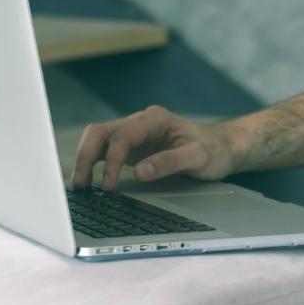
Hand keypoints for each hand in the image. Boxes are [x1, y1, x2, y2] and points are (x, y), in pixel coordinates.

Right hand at [71, 104, 234, 191]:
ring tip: (80, 185)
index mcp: (154, 119)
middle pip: (100, 132)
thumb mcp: (198, 157)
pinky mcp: (131, 146)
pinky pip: (105, 150)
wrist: (223, 146)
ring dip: (85, 158)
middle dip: (86, 156)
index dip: (112, 161)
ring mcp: (133, 133)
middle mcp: (140, 122)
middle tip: (81, 184)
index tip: (109, 185)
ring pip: (98, 139)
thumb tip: (140, 172)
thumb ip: (169, 163)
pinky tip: (89, 180)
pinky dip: (93, 162)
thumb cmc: (213, 150)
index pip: (122, 137)